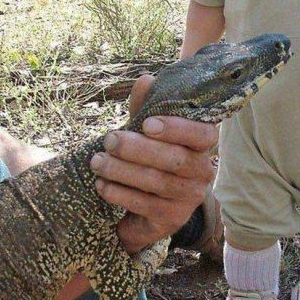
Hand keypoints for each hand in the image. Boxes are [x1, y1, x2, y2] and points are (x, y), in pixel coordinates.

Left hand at [90, 74, 217, 251]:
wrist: (146, 211)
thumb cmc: (149, 159)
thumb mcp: (146, 131)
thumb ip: (147, 106)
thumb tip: (146, 80)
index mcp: (201, 144)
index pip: (202, 134)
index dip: (176, 128)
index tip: (147, 123)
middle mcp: (203, 171)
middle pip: (175, 159)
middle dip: (137, 148)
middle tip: (108, 140)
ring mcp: (190, 197)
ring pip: (157, 182)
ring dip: (122, 170)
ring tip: (97, 162)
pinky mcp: (173, 219)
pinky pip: (145, 205)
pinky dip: (120, 193)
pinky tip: (101, 185)